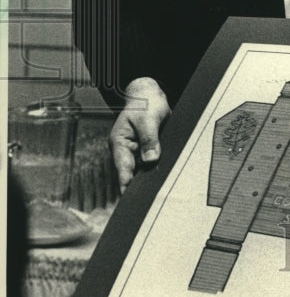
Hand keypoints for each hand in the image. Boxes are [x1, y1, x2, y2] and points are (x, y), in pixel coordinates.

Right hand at [109, 77, 170, 193]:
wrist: (151, 96)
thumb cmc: (146, 104)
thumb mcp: (148, 119)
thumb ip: (149, 139)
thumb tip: (150, 160)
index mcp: (119, 142)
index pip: (122, 166)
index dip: (125, 182)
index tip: (127, 197)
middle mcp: (126, 150)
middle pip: (131, 172)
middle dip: (138, 185)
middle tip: (146, 200)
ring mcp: (136, 152)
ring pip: (141, 170)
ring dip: (148, 178)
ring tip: (155, 193)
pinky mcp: (147, 151)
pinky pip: (150, 164)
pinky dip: (155, 170)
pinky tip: (163, 179)